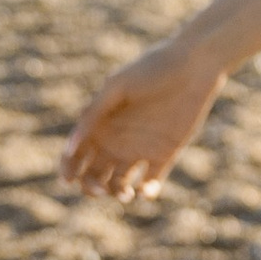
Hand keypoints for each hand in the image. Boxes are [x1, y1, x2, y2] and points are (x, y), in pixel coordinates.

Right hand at [61, 39, 225, 204]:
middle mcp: (116, 140)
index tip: (69, 180)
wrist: (193, 65)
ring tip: (125, 193)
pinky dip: (147, 192)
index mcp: (99, 123)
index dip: (68, 169)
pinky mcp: (164, 154)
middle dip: (91, 187)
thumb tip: (71, 147)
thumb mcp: (116, 87)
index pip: (75, 154)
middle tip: (101, 189)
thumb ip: (92, 115)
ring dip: (117, 194)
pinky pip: (151, 183)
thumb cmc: (150, 69)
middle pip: (94, 175)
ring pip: (119, 184)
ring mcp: (139, 149)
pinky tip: (147, 188)